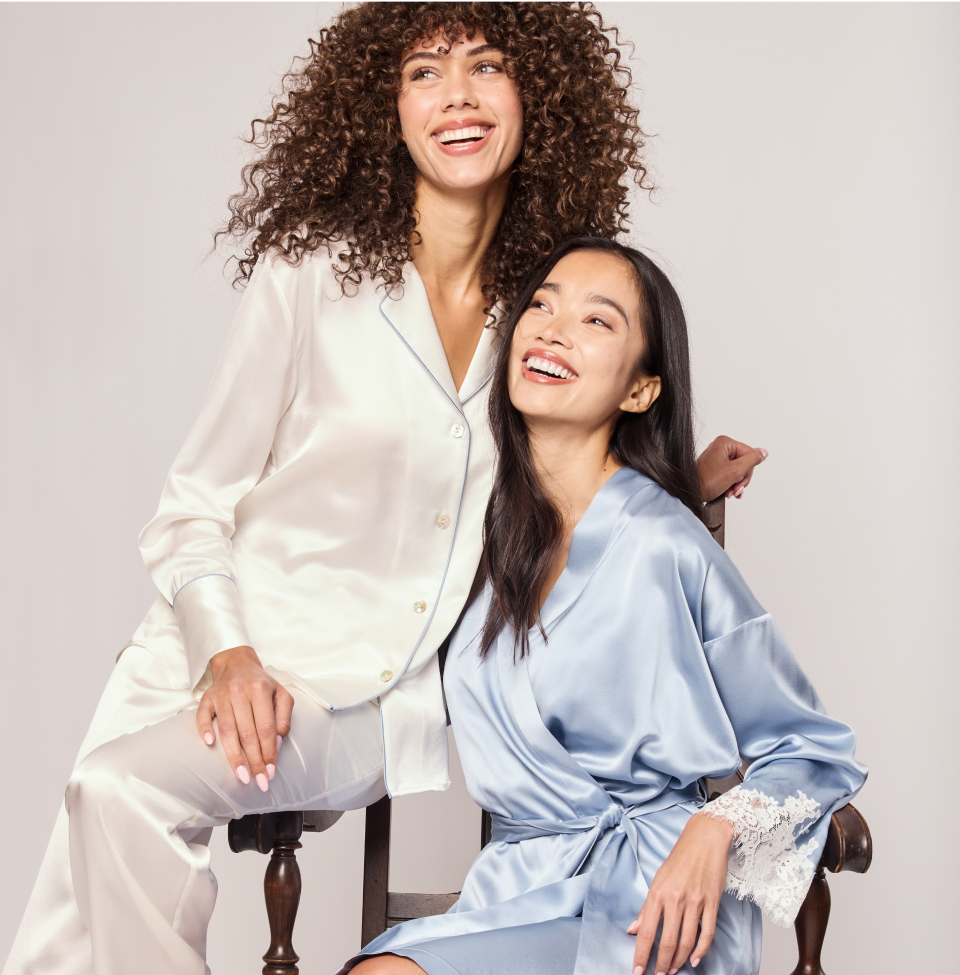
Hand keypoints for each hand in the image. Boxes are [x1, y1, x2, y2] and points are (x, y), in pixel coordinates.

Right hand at [196, 645, 293, 791]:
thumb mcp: (281, 694)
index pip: (266, 728)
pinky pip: (202, 715)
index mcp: (261, 690)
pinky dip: (205, 729)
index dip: (269, 752)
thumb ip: (283, 718)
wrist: (236, 663)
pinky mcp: (206, 698)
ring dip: (234, 756)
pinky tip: (209, 745)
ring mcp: (221, 695)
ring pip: (227, 730)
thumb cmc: (261, 684)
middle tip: (259, 781)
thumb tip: (276, 744)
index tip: (271, 772)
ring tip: (242, 776)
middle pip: (247, 733)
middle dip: (254, 761)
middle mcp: (240, 692)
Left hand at [628, 813, 732, 973]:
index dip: (641, 954)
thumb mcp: (658, 879)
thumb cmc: (680, 858)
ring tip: (673, 970)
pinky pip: (707, 933)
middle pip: (667, 941)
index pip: (646, 931)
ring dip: (679, 960)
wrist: (705, 838)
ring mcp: (695, 901)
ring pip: (686, 941)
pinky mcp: (712, 902)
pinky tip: (694, 959)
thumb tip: (633, 929)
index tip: (637, 971)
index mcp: (658, 893)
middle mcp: (675, 898)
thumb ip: (646, 907)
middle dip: (661, 964)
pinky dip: (701, 950)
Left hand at [697, 436, 767, 502]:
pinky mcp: (715, 469)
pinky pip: (730, 475)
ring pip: (738, 471)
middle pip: (744, 463)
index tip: (739, 481)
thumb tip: (763, 452)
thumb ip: (752, 460)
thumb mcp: (734, 471)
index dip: (748, 470)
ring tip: (729, 492)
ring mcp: (717, 458)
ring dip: (736, 484)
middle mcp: (720, 448)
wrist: (690, 493)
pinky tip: (728, 492)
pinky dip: (731, 485)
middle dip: (741, 479)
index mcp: (725, 443)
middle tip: (734, 488)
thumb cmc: (706, 481)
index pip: (750, 454)